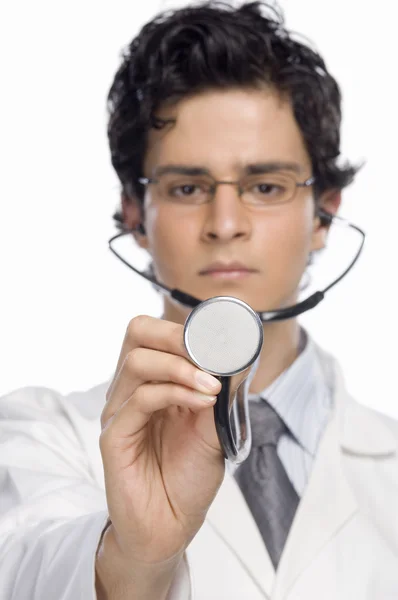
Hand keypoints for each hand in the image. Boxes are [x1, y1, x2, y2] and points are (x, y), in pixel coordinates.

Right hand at [99, 315, 223, 565]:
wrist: (172, 524)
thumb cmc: (189, 475)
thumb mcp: (213, 424)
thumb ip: (217, 390)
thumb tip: (234, 355)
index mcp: (152, 381)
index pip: (154, 332)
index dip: (185, 329)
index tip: (220, 341)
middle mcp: (131, 389)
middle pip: (137, 332)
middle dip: (177, 335)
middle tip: (209, 353)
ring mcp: (119, 410)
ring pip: (137, 361)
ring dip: (181, 367)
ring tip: (212, 386)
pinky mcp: (114, 435)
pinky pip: (140, 398)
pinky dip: (174, 392)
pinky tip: (202, 403)